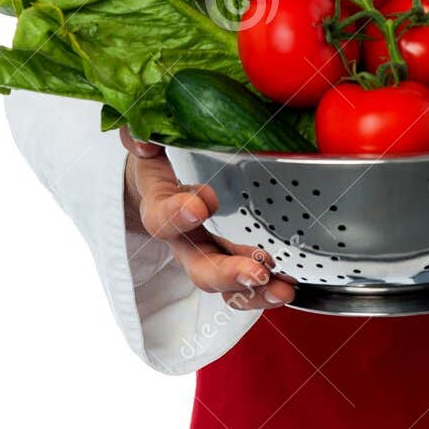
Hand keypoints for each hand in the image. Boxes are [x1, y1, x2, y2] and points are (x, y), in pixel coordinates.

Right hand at [120, 129, 295, 311]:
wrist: (149, 186)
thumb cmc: (154, 163)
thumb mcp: (145, 146)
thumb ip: (140, 137)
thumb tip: (143, 139)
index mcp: (158, 206)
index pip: (160, 216)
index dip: (176, 214)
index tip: (201, 207)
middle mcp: (181, 238)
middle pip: (198, 266)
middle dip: (227, 273)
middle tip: (256, 271)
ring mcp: (204, 252)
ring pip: (224, 282)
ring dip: (253, 290)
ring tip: (282, 289)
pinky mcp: (225, 257)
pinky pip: (242, 281)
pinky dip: (264, 287)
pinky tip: (288, 285)